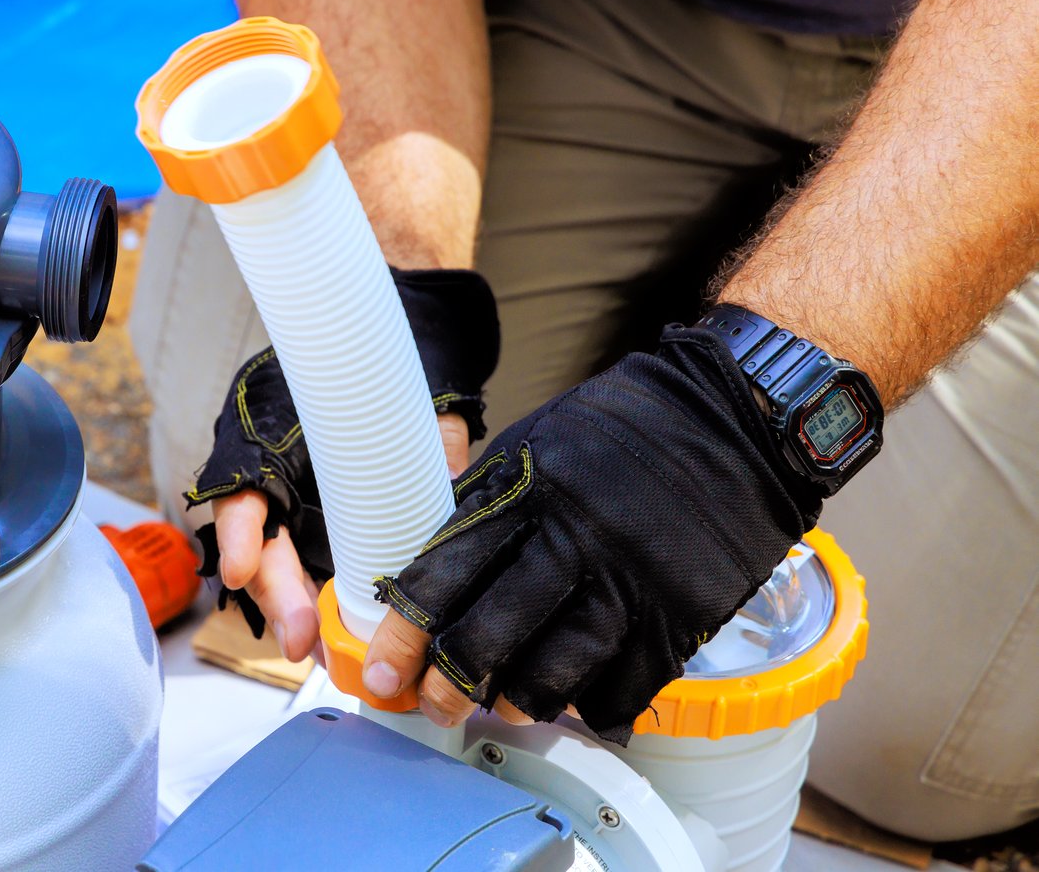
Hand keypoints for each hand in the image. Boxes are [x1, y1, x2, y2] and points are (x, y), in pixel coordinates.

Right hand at [187, 269, 499, 662]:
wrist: (406, 334)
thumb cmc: (402, 358)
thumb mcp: (421, 396)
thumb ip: (436, 441)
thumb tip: (459, 489)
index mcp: (276, 427)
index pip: (241, 482)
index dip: (239, 530)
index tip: (240, 569)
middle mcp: (272, 465)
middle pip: (255, 538)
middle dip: (275, 592)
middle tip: (301, 638)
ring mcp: (291, 495)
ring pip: (273, 559)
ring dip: (292, 606)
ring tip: (319, 650)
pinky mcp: (315, 517)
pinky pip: (299, 562)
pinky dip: (310, 599)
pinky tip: (329, 632)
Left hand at [365, 325, 824, 741]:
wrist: (737, 415)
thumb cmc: (625, 429)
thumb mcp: (538, 443)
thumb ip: (484, 504)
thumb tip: (426, 565)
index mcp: (530, 492)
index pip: (447, 572)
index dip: (406, 631)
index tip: (384, 671)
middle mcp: (577, 539)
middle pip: (493, 632)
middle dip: (450, 682)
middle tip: (432, 705)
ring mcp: (633, 581)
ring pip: (556, 669)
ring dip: (517, 700)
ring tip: (500, 707)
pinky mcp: (682, 614)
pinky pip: (625, 685)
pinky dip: (590, 705)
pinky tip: (570, 705)